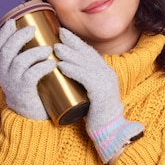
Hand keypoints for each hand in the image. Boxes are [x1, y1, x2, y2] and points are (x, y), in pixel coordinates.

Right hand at [0, 20, 54, 119]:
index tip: (13, 22)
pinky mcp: (24, 91)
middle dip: (19, 36)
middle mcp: (4, 74)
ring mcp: (13, 83)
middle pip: (7, 50)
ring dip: (34, 52)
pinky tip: (51, 63)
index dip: (4, 33)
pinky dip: (42, 67)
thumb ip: (24, 56)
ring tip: (48, 48)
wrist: (29, 115)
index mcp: (2, 67)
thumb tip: (38, 35)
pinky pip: (31, 75)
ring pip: (20, 61)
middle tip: (33, 29)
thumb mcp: (22, 71)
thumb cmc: (30, 88)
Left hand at [54, 28, 143, 162]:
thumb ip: (83, 82)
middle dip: (73, 42)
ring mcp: (105, 82)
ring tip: (55, 48)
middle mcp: (107, 74)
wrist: (109, 130)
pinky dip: (72, 70)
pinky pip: (85, 77)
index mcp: (106, 73)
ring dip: (69, 54)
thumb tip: (65, 72)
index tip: (64, 34)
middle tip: (58, 33)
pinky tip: (61, 66)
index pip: (90, 53)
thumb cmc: (96, 114)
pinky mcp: (100, 92)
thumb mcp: (90, 93)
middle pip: (88, 54)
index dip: (77, 42)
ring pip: (85, 63)